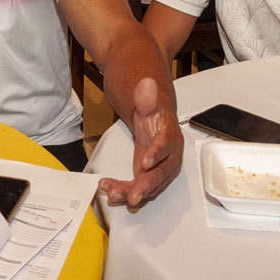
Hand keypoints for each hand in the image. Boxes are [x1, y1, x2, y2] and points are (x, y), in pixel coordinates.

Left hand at [98, 77, 182, 209]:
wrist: (154, 123)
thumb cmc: (154, 115)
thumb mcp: (148, 102)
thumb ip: (146, 96)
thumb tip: (147, 83)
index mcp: (171, 138)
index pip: (166, 146)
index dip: (156, 154)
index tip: (145, 162)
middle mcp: (169, 158)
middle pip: (159, 174)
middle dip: (146, 186)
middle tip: (134, 196)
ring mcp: (158, 170)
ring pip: (147, 185)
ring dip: (130, 192)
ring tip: (112, 193)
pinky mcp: (147, 177)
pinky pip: (136, 186)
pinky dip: (123, 190)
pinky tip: (109, 188)